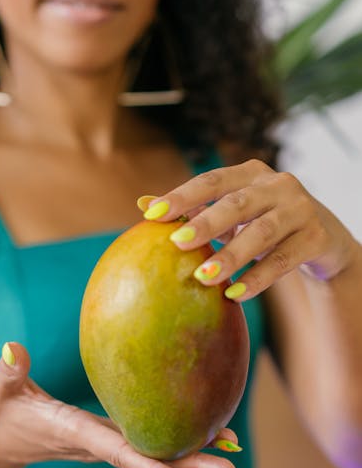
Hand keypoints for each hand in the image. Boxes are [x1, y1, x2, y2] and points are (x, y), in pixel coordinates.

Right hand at [0, 342, 241, 467]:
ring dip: (193, 455)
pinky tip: (205, 431)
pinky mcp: (108, 437)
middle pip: (149, 460)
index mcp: (74, 434)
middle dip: (190, 466)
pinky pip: (147, 442)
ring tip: (233, 451)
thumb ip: (8, 371)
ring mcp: (105, 444)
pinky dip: (176, 441)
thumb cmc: (2, 413)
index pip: (117, 453)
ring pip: (154, 453)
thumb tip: (11, 347)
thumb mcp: (1, 390)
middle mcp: (97, 445)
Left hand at [141, 159, 358, 299]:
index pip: (212, 180)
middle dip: (206, 223)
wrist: (324, 238)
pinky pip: (284, 260)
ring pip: (262, 233)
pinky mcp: (317, 237)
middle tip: (178, 243)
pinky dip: (258, 278)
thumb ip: (193, 208)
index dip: (183, 196)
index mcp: (250, 173)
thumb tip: (143, 204)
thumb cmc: (264, 221)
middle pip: (237, 203)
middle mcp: (278, 185)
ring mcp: (301, 209)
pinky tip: (235, 294)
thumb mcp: (232, 212)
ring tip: (204, 277)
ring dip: (231, 256)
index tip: (152, 214)